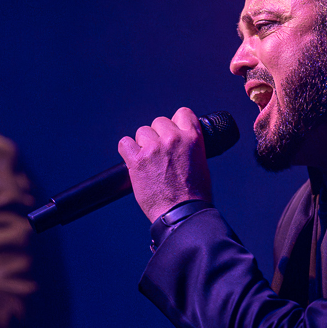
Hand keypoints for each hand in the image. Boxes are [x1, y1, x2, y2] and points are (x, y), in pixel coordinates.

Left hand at [118, 107, 212, 221]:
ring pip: (142, 132)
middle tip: (161, 155)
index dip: (176, 122)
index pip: (182, 113)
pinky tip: (134, 162)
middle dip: (158, 136)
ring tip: (150, 162)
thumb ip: (191, 146)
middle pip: (159, 121)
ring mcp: (154, 148)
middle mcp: (173, 138)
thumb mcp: (202, 163)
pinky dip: (128, 152)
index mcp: (192, 138)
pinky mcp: (137, 160)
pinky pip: (125, 144)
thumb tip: (181, 139)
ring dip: (143, 144)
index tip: (173, 133)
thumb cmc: (194, 194)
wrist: (181, 214)